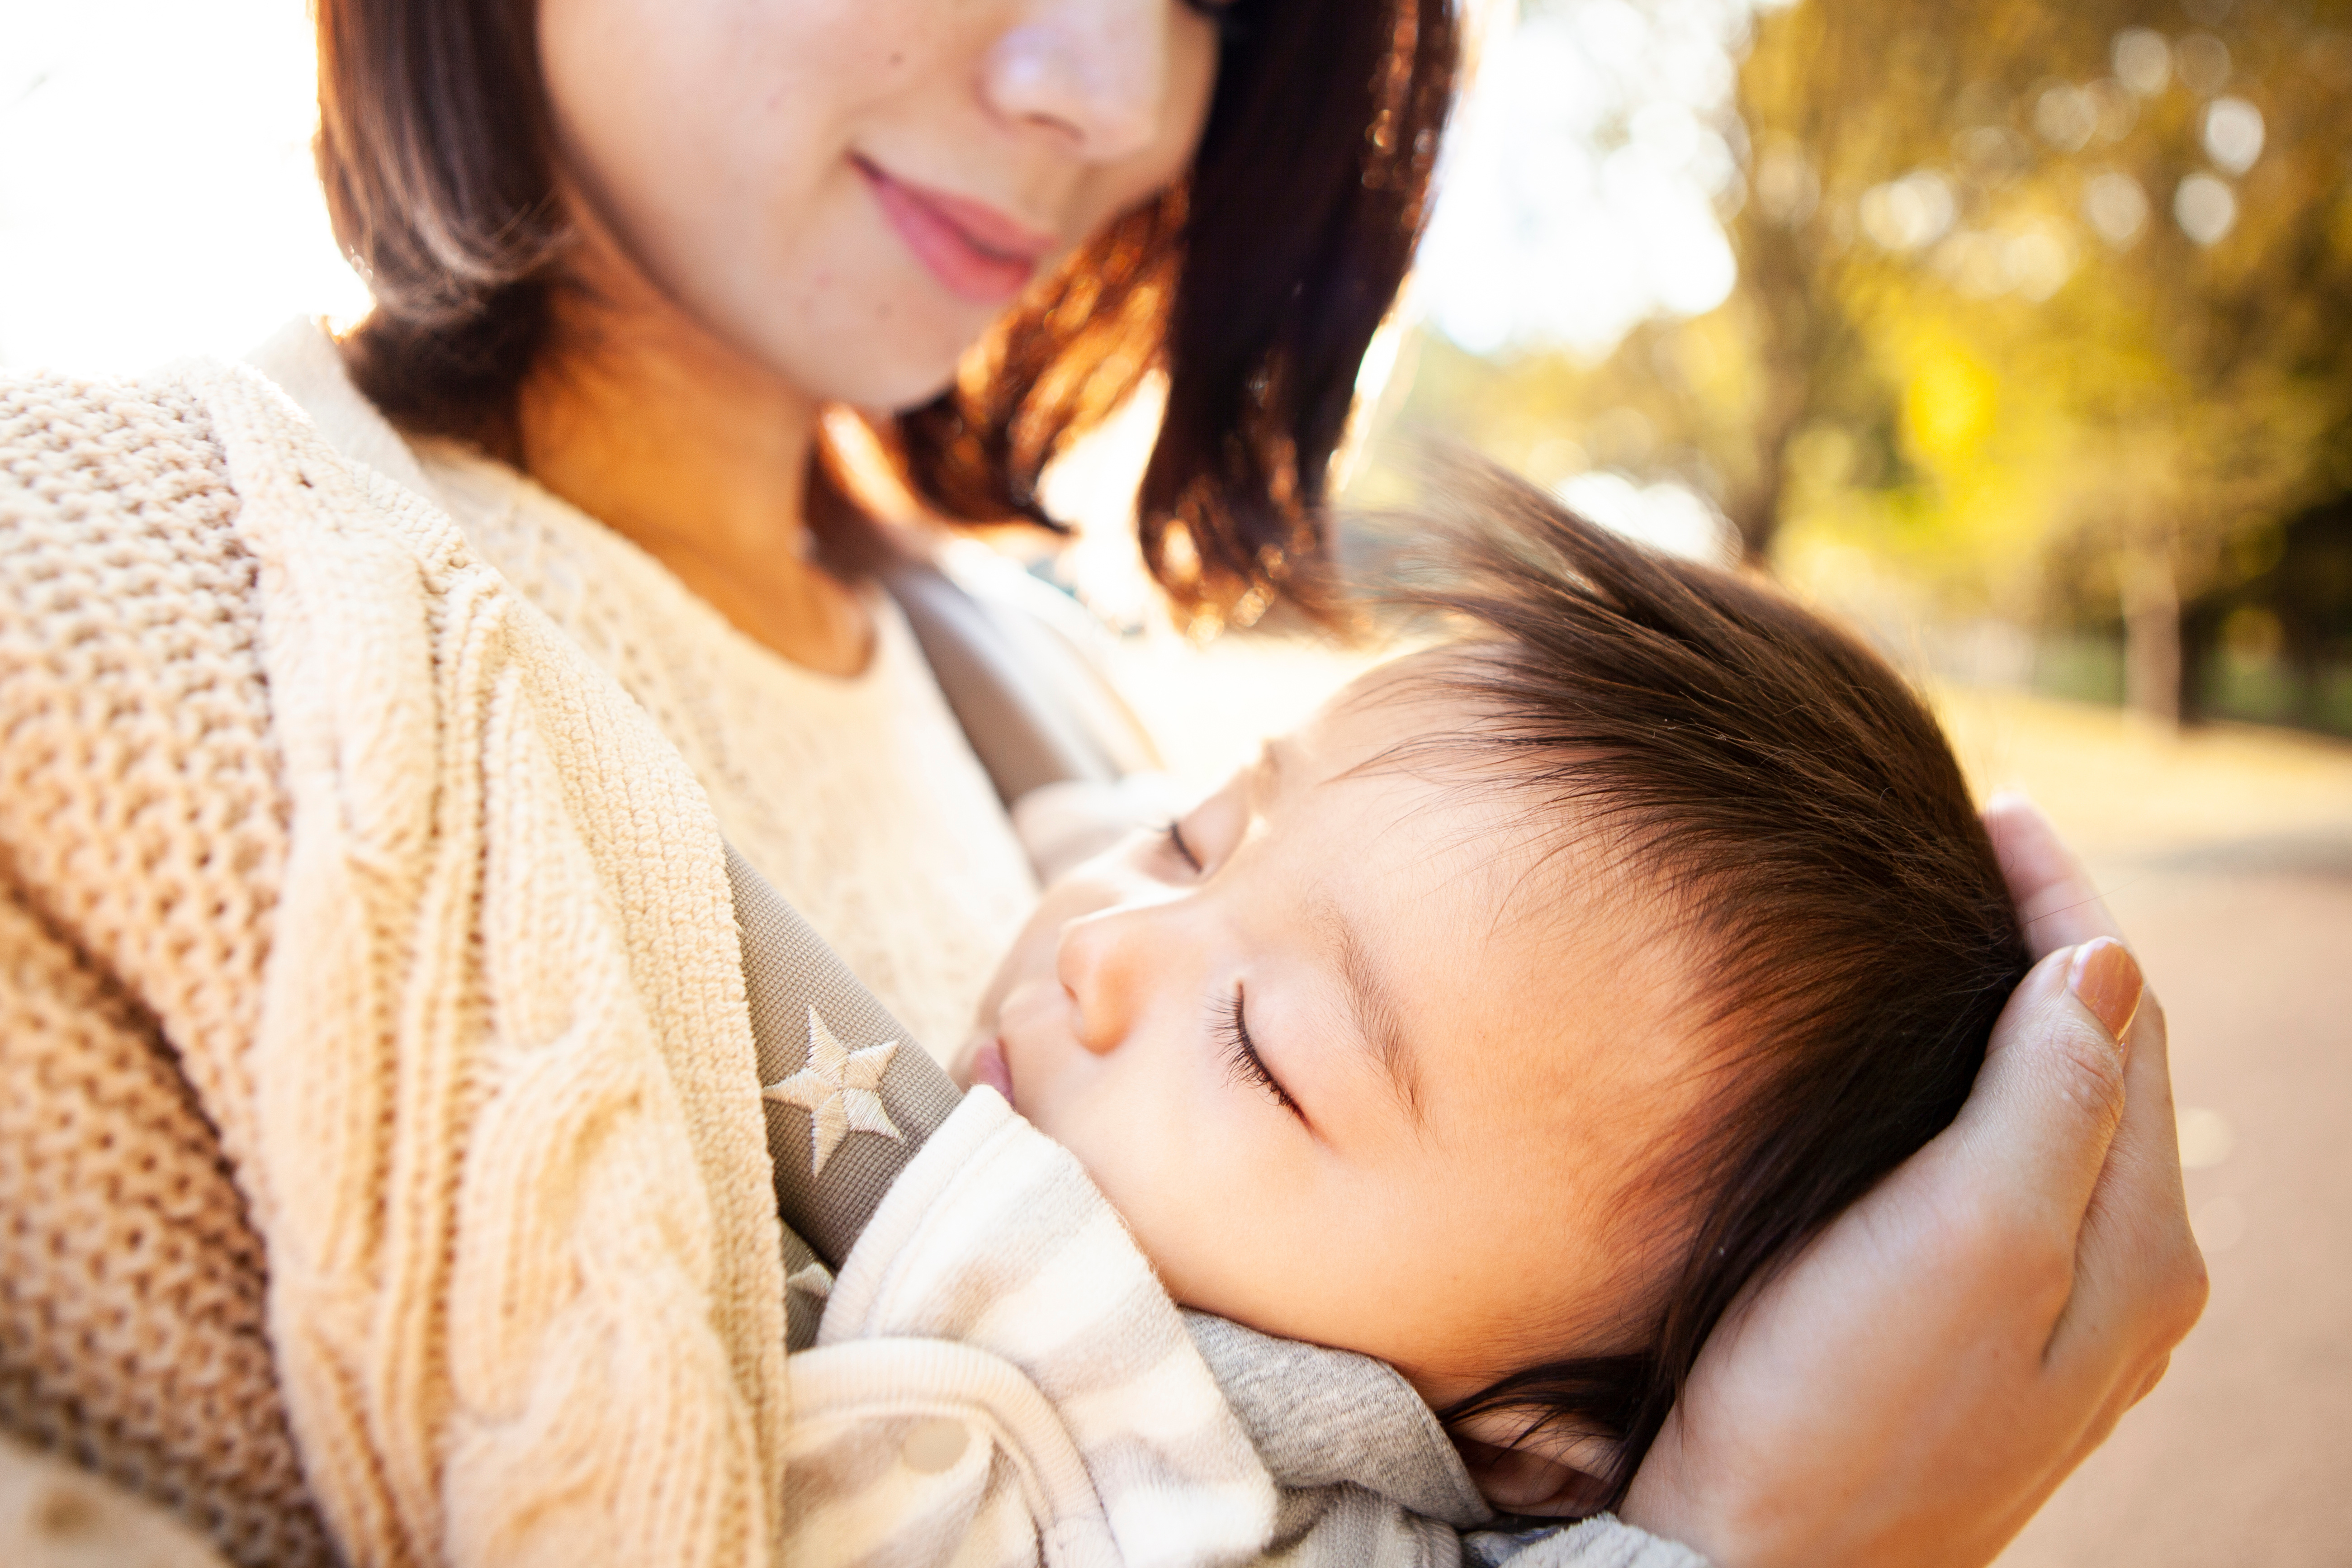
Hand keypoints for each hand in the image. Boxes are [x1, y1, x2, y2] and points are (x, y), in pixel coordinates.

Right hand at [1618, 794, 2207, 1567]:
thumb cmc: (1838, 1416)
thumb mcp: (1963, 1243)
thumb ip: (2048, 1100)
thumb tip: (2102, 962)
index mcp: (2138, 1247)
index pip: (2122, 1018)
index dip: (2063, 903)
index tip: (1992, 813)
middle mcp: (2119, 1285)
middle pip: (2107, 1066)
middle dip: (2053, 949)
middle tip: (1972, 853)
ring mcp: (2051, 1322)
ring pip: (2063, 1123)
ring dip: (2019, 1021)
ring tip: (1953, 940)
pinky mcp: (1976, 1345)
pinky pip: (2015, 1179)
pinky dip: (1987, 1096)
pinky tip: (1932, 1079)